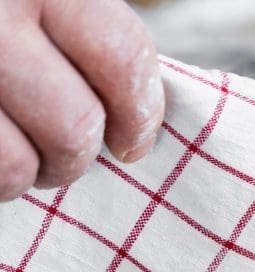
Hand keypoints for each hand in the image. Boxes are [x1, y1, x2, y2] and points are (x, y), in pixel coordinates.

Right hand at [0, 0, 163, 200]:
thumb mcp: (40, 2)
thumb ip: (83, 36)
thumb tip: (138, 121)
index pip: (122, 55)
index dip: (140, 112)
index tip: (134, 141)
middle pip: (75, 126)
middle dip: (76, 156)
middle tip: (65, 152)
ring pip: (18, 166)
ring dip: (28, 175)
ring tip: (21, 156)